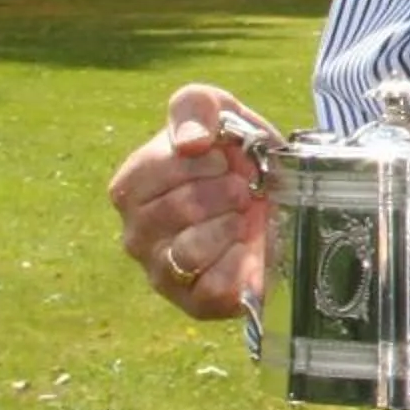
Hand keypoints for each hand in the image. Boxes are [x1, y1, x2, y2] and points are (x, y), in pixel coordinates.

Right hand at [106, 83, 270, 320]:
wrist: (279, 196)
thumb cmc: (236, 154)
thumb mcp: (218, 110)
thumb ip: (194, 107)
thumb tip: (190, 140)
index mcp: (130, 187)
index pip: (158, 170)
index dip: (205, 160)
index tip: (225, 159)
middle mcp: (137, 234)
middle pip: (180, 208)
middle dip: (227, 191)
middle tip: (242, 189)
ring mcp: (162, 271)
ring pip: (191, 251)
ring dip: (233, 225)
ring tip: (244, 217)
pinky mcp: (195, 302)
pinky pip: (213, 289)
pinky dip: (241, 265)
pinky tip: (248, 248)